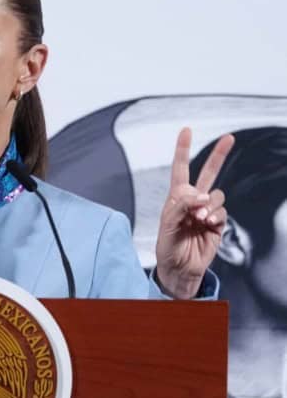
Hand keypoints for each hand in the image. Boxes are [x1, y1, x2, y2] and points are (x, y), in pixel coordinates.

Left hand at [155, 128, 234, 298]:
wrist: (180, 267)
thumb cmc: (168, 246)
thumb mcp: (167, 224)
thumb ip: (181, 206)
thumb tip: (201, 196)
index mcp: (177, 197)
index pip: (181, 169)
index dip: (183, 149)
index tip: (186, 130)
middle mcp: (193, 200)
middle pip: (209, 172)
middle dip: (219, 155)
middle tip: (230, 138)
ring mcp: (207, 210)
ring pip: (216, 195)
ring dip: (208, 204)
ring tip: (198, 218)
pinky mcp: (218, 222)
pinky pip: (222, 211)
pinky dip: (215, 215)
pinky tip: (207, 224)